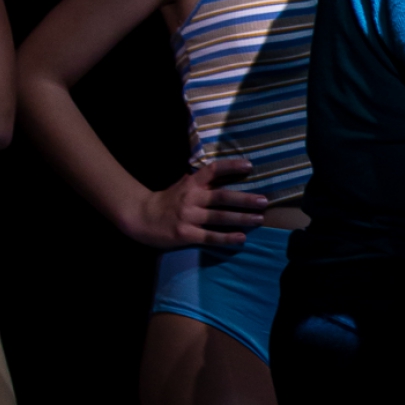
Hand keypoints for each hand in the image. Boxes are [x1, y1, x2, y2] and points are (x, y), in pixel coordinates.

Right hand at [127, 158, 268, 249]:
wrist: (140, 217)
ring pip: (219, 217)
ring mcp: (188, 216)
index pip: (213, 170)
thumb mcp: (183, 185)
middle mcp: (191, 198)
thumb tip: (226, 173)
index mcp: (191, 183)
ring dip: (241, 218)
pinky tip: (241, 238)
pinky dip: (226, 238)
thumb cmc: (167, 201)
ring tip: (259, 219)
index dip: (231, 166)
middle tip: (264, 201)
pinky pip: (210, 237)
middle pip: (222, 196)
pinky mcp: (185, 234)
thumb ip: (201, 181)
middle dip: (244, 199)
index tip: (249, 165)